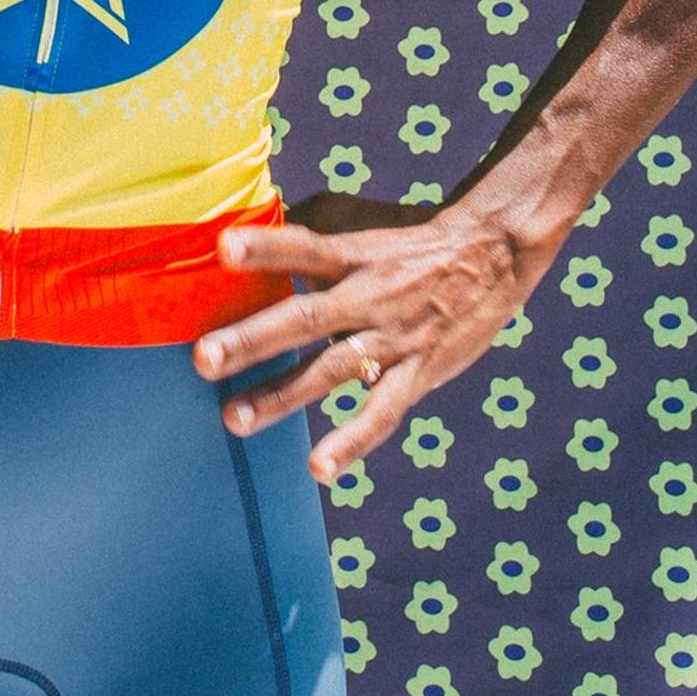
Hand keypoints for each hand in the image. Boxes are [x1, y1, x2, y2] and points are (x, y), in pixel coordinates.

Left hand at [193, 191, 566, 483]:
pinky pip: (382, 412)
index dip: (266, 247)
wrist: (493, 256)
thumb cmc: (409, 241)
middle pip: (306, 317)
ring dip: (282, 396)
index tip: (222, 248)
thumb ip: (308, 234)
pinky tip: (318, 468)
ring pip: (331, 370)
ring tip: (234, 419)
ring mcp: (394, 338)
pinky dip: (352, 441)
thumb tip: (244, 231)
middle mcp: (368, 296)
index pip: (304, 246)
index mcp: (353, 255)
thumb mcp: (361, 227)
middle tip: (203, 359)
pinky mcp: (419, 373)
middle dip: (253, 340)